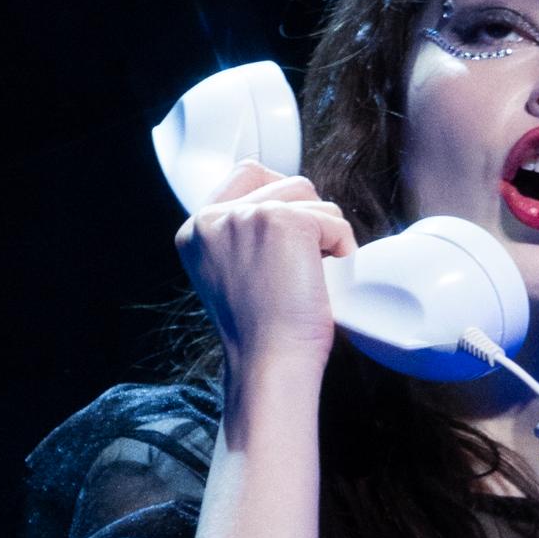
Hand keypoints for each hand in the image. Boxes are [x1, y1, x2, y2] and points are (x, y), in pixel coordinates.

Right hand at [175, 161, 356, 372]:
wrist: (268, 363)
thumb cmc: (260, 333)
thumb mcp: (231, 274)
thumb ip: (241, 237)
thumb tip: (283, 209)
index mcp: (195, 230)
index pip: (246, 174)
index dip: (280, 194)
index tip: (293, 231)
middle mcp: (214, 217)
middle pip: (283, 182)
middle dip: (305, 214)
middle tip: (304, 260)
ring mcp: (247, 216)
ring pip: (309, 195)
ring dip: (323, 229)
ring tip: (312, 270)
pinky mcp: (283, 222)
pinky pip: (333, 219)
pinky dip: (342, 245)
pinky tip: (327, 276)